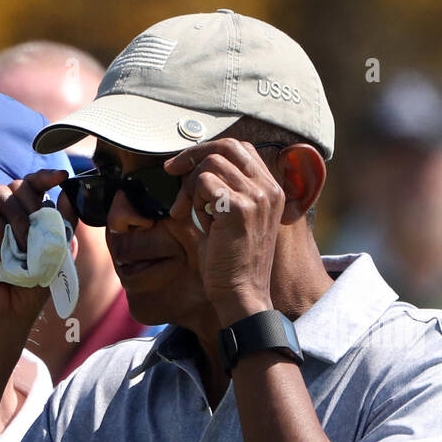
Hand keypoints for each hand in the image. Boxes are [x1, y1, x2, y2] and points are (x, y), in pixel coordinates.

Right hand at [0, 169, 71, 351]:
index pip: (34, 183)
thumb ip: (63, 225)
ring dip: (16, 219)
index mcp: (26, 215)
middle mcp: (5, 213)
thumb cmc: (30, 288)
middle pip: (18, 184)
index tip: (62, 176)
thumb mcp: (55, 255)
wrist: (6, 314)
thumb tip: (68, 193)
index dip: (46, 175)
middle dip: (32, 208)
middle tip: (34, 241)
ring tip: (20, 249)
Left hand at [164, 141, 282, 326]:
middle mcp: (269, 189)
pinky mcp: (239, 209)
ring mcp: (257, 197)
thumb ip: (220, 193)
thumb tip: (191, 170)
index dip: (209, 152)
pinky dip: (192, 198)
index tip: (184, 169)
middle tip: (171, 172)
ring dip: (191, 185)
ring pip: (212, 163)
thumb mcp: (229, 220)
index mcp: (271, 190)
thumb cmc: (230, 264)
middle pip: (227, 146)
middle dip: (193, 156)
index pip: (241, 148)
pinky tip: (196, 221)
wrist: (240, 295)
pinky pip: (205, 182)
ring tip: (188, 212)